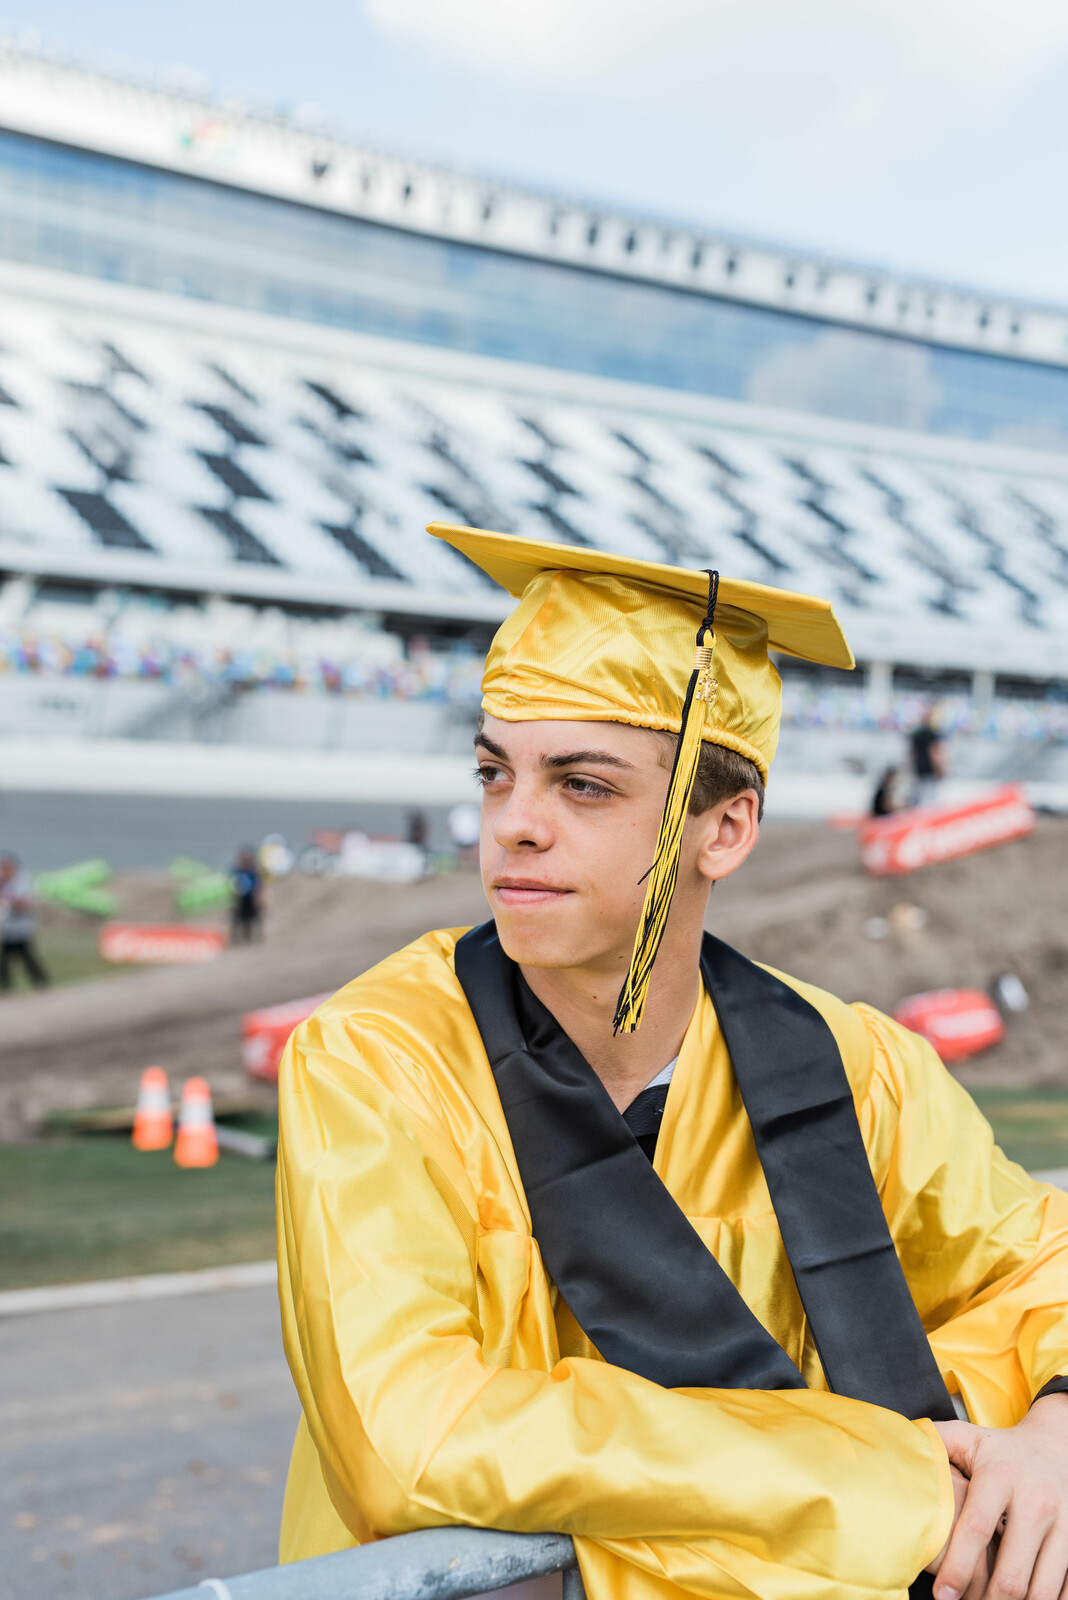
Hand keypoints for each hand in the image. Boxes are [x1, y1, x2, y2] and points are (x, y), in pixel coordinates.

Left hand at [932, 1394, 1067, 1599]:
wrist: (1057, 1446)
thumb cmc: (1001, 1449)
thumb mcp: (967, 1437)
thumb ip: (933, 1442)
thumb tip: (899, 1449)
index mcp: (1000, 1477)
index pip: (976, 1529)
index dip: (957, 1567)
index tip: (942, 1596)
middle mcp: (1035, 1502)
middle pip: (1012, 1574)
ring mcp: (1063, 1525)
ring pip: (1040, 1590)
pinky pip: (1066, 1589)